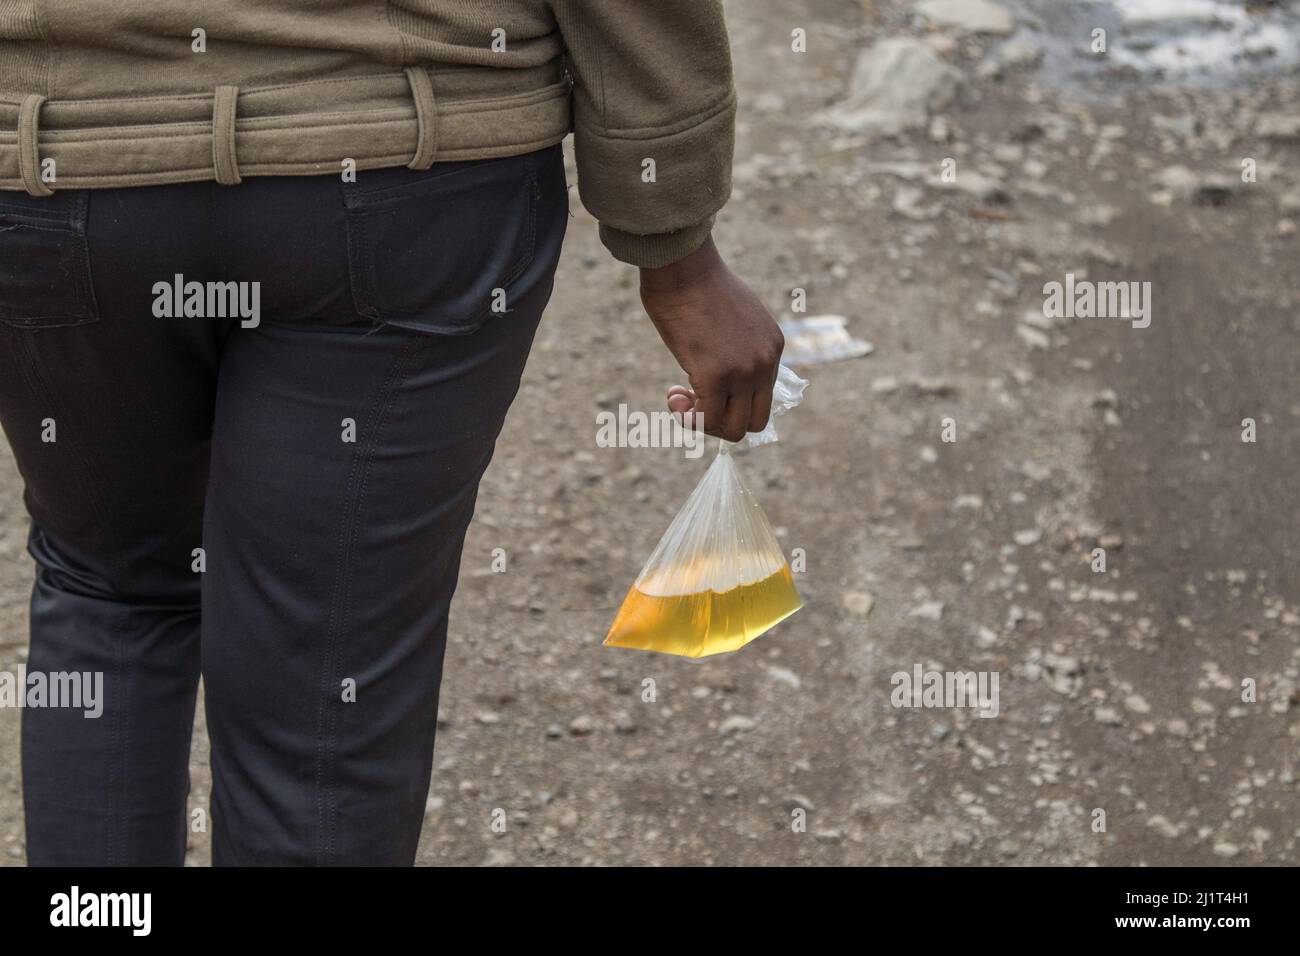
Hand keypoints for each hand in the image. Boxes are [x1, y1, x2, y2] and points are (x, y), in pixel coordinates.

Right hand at [639, 237, 783, 442]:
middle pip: (755, 422)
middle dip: (722, 420)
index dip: (731, 399)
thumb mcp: (733, 313)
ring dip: (703, 423)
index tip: (704, 382)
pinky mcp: (715, 376)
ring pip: (733, 429)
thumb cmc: (697, 282)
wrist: (683, 265)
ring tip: (680, 398)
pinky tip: (673, 398)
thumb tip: (719, 360)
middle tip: (694, 400)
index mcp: (772, 346)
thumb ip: (736, 341)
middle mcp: (764, 362)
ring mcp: (743, 372)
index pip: (762, 396)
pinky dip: (688, 419)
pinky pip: (706, 420)